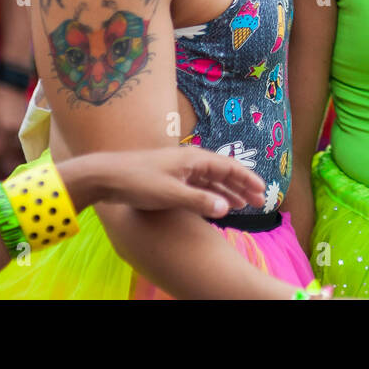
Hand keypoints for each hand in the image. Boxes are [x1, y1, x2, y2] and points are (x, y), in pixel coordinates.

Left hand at [0, 82, 28, 171]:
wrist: (13, 81)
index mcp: (5, 128)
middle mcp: (17, 130)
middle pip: (7, 151)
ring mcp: (25, 128)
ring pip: (16, 147)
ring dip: (7, 153)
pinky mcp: (29, 124)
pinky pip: (21, 140)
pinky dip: (14, 146)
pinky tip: (9, 148)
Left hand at [62, 147, 267, 217]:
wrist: (106, 176)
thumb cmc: (138, 182)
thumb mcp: (171, 194)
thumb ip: (200, 202)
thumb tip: (226, 209)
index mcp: (194, 159)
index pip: (229, 167)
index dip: (247, 179)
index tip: (262, 191)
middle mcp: (190, 161)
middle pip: (223, 173)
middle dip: (241, 186)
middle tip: (258, 201)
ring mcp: (180, 169)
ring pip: (211, 180)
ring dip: (227, 192)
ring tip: (242, 205)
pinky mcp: (170, 178)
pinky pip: (198, 185)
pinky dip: (210, 195)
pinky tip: (215, 205)